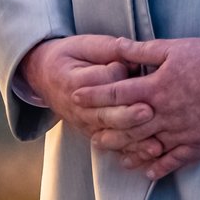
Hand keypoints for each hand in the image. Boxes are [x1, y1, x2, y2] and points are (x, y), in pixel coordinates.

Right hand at [18, 34, 151, 145]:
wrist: (45, 76)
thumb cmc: (70, 57)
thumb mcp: (84, 44)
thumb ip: (108, 49)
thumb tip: (134, 54)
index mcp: (72, 81)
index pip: (99, 81)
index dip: (118, 72)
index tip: (133, 63)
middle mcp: (77, 108)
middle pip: (104, 114)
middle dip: (128, 114)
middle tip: (149, 111)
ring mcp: (85, 124)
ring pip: (111, 134)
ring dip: (133, 139)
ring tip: (155, 144)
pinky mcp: (93, 134)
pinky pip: (114, 146)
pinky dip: (132, 152)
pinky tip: (150, 155)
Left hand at [75, 37, 199, 179]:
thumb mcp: (174, 48)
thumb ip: (142, 50)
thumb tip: (117, 45)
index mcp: (157, 87)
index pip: (116, 93)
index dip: (93, 94)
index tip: (76, 96)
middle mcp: (165, 112)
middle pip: (126, 125)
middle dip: (105, 127)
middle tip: (88, 132)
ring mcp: (181, 131)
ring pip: (146, 145)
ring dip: (125, 150)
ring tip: (111, 152)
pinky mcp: (198, 144)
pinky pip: (173, 160)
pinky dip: (158, 167)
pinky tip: (146, 171)